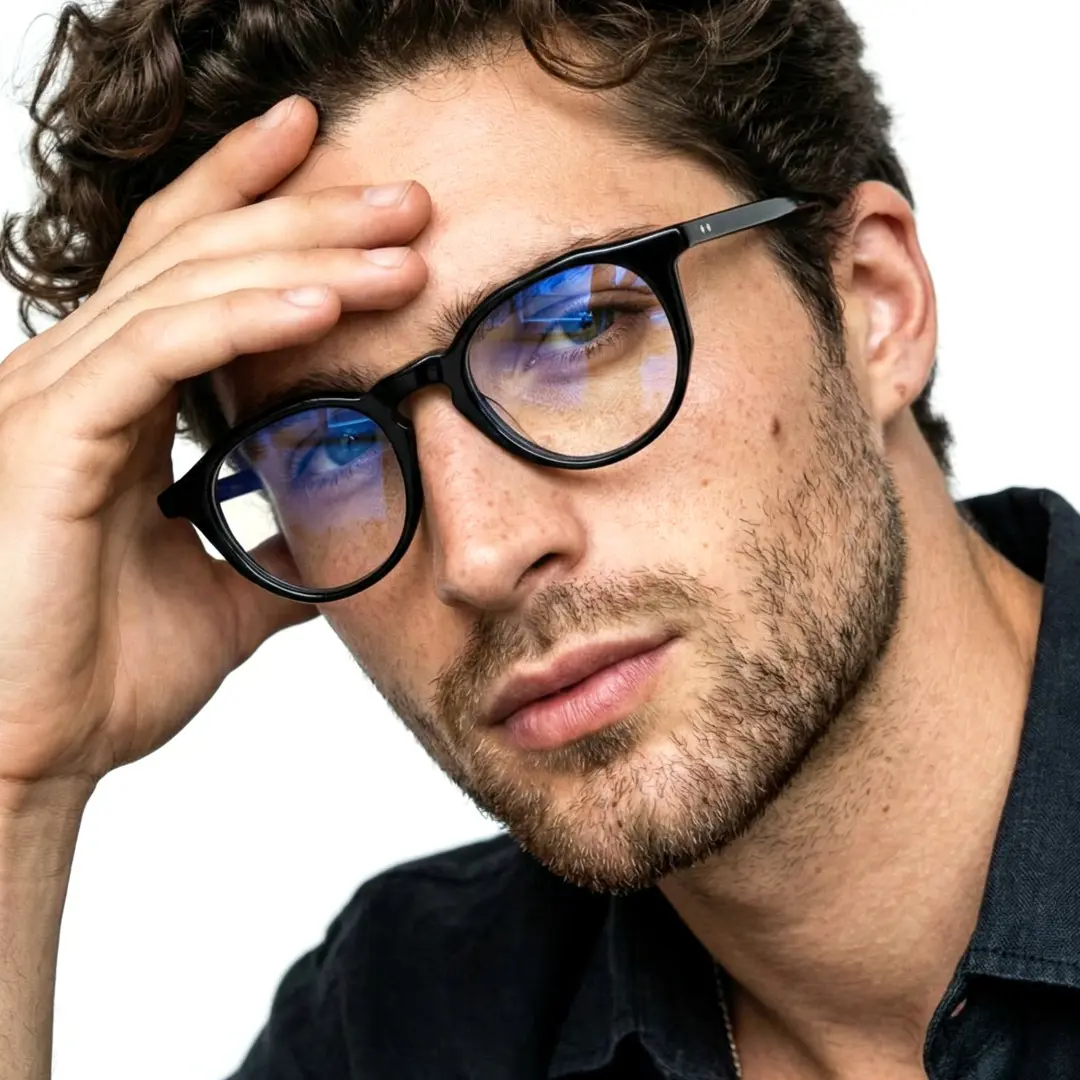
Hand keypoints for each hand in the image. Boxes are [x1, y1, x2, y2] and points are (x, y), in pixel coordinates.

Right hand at [0, 96, 429, 798]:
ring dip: (305, 258)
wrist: (33, 755)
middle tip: (409, 196)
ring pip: (187, 286)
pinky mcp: (47, 439)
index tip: (341, 163)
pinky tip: (324, 305)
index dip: (256, 199)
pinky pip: (158, 351)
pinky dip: (245, 320)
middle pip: (199, 252)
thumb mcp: (224, 591)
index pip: (188, 264)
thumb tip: (339, 519)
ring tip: (402, 245)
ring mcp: (54, 399)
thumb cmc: (100, 671)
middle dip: (309, 212)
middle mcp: (76, 376)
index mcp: (116, 398)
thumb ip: (273, 541)